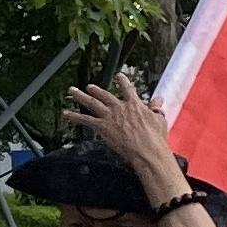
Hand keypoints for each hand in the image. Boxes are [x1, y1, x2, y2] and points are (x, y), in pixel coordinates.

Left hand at [60, 71, 183, 193]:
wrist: (146, 150)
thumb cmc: (156, 138)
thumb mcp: (160, 120)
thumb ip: (156, 109)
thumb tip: (158, 100)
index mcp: (135, 105)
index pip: (128, 89)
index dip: (123, 81)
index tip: (119, 76)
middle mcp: (120, 107)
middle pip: (105, 95)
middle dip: (96, 90)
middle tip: (89, 86)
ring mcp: (110, 116)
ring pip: (92, 103)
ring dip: (81, 96)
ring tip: (73, 91)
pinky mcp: (102, 127)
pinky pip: (85, 119)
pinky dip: (74, 116)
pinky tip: (66, 113)